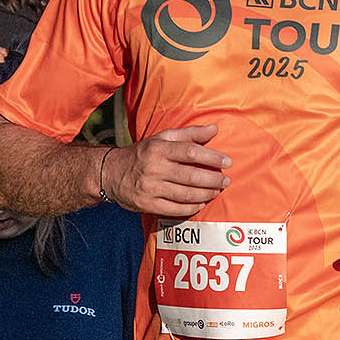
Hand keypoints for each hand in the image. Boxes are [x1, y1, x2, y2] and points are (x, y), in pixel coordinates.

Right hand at [102, 126, 230, 217]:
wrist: (112, 173)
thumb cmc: (143, 153)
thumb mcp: (162, 138)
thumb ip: (189, 134)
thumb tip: (214, 129)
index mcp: (159, 149)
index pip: (191, 152)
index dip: (212, 157)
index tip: (227, 162)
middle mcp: (154, 168)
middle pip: (191, 176)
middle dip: (213, 180)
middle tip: (226, 181)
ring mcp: (150, 188)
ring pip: (185, 194)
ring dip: (206, 194)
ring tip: (217, 191)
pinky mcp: (147, 204)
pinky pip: (175, 209)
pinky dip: (191, 207)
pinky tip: (201, 203)